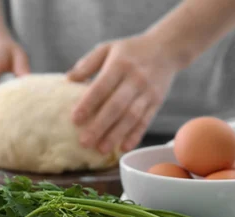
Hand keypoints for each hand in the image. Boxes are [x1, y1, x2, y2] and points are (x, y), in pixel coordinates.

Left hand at [67, 34, 179, 153]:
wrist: (167, 48)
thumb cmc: (130, 51)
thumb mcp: (108, 48)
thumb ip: (87, 64)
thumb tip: (68, 80)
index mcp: (119, 64)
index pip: (101, 87)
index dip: (88, 104)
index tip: (75, 119)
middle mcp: (135, 79)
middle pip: (116, 106)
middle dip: (100, 126)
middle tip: (84, 142)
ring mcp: (147, 92)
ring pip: (131, 117)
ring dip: (116, 135)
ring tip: (101, 150)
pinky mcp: (157, 102)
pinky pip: (146, 121)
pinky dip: (135, 135)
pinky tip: (124, 147)